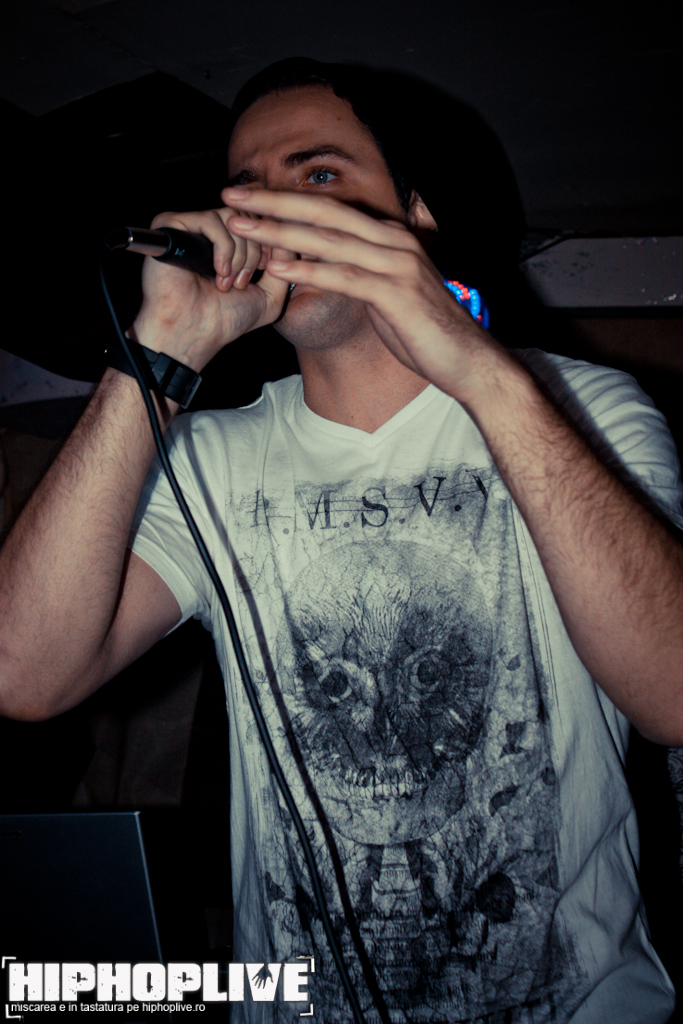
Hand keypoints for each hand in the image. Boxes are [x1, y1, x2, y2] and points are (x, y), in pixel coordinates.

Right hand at [131, 204, 294, 371]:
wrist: (194, 332)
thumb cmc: (225, 319)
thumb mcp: (271, 294)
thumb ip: (286, 263)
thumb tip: (289, 233)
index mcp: (229, 241)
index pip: (259, 218)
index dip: (269, 241)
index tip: (265, 269)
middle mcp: (211, 229)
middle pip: (249, 214)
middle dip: (255, 251)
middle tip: (244, 282)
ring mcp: (191, 225)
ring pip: (233, 217)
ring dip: (239, 254)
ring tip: (229, 282)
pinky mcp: (172, 224)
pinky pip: (212, 219)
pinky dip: (223, 248)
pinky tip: (218, 272)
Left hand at [223, 186, 503, 401]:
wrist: (466, 359)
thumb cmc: (424, 331)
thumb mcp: (386, 294)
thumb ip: (359, 275)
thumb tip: (326, 269)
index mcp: (387, 238)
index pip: (329, 211)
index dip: (285, 201)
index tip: (246, 198)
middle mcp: (392, 241)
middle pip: (324, 214)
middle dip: (274, 203)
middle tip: (232, 196)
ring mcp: (396, 264)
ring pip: (330, 241)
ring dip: (282, 232)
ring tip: (244, 228)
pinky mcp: (397, 293)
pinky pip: (345, 277)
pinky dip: (310, 269)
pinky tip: (278, 266)